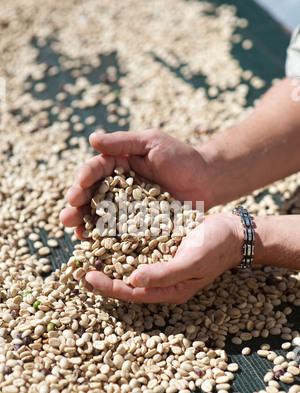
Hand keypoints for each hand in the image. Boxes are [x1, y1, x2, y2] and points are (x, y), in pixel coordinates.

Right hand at [60, 129, 214, 238]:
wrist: (206, 180)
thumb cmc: (180, 157)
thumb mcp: (152, 142)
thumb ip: (123, 142)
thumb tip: (92, 138)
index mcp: (117, 165)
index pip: (96, 170)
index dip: (85, 178)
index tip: (79, 184)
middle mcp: (117, 187)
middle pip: (91, 196)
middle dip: (77, 206)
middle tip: (68, 215)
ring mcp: (126, 208)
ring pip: (100, 216)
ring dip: (84, 224)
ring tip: (74, 230)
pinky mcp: (137, 225)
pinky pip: (118, 232)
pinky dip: (104, 238)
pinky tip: (93, 244)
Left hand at [84, 213, 242, 303]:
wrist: (232, 231)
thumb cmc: (216, 248)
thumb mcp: (192, 262)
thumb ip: (164, 274)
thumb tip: (133, 281)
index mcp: (168, 289)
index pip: (131, 293)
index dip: (108, 287)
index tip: (87, 277)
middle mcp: (161, 278)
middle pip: (125, 281)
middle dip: (102, 276)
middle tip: (79, 267)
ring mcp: (160, 261)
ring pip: (128, 263)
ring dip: (108, 258)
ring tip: (87, 249)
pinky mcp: (161, 245)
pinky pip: (137, 247)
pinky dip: (121, 242)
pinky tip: (107, 231)